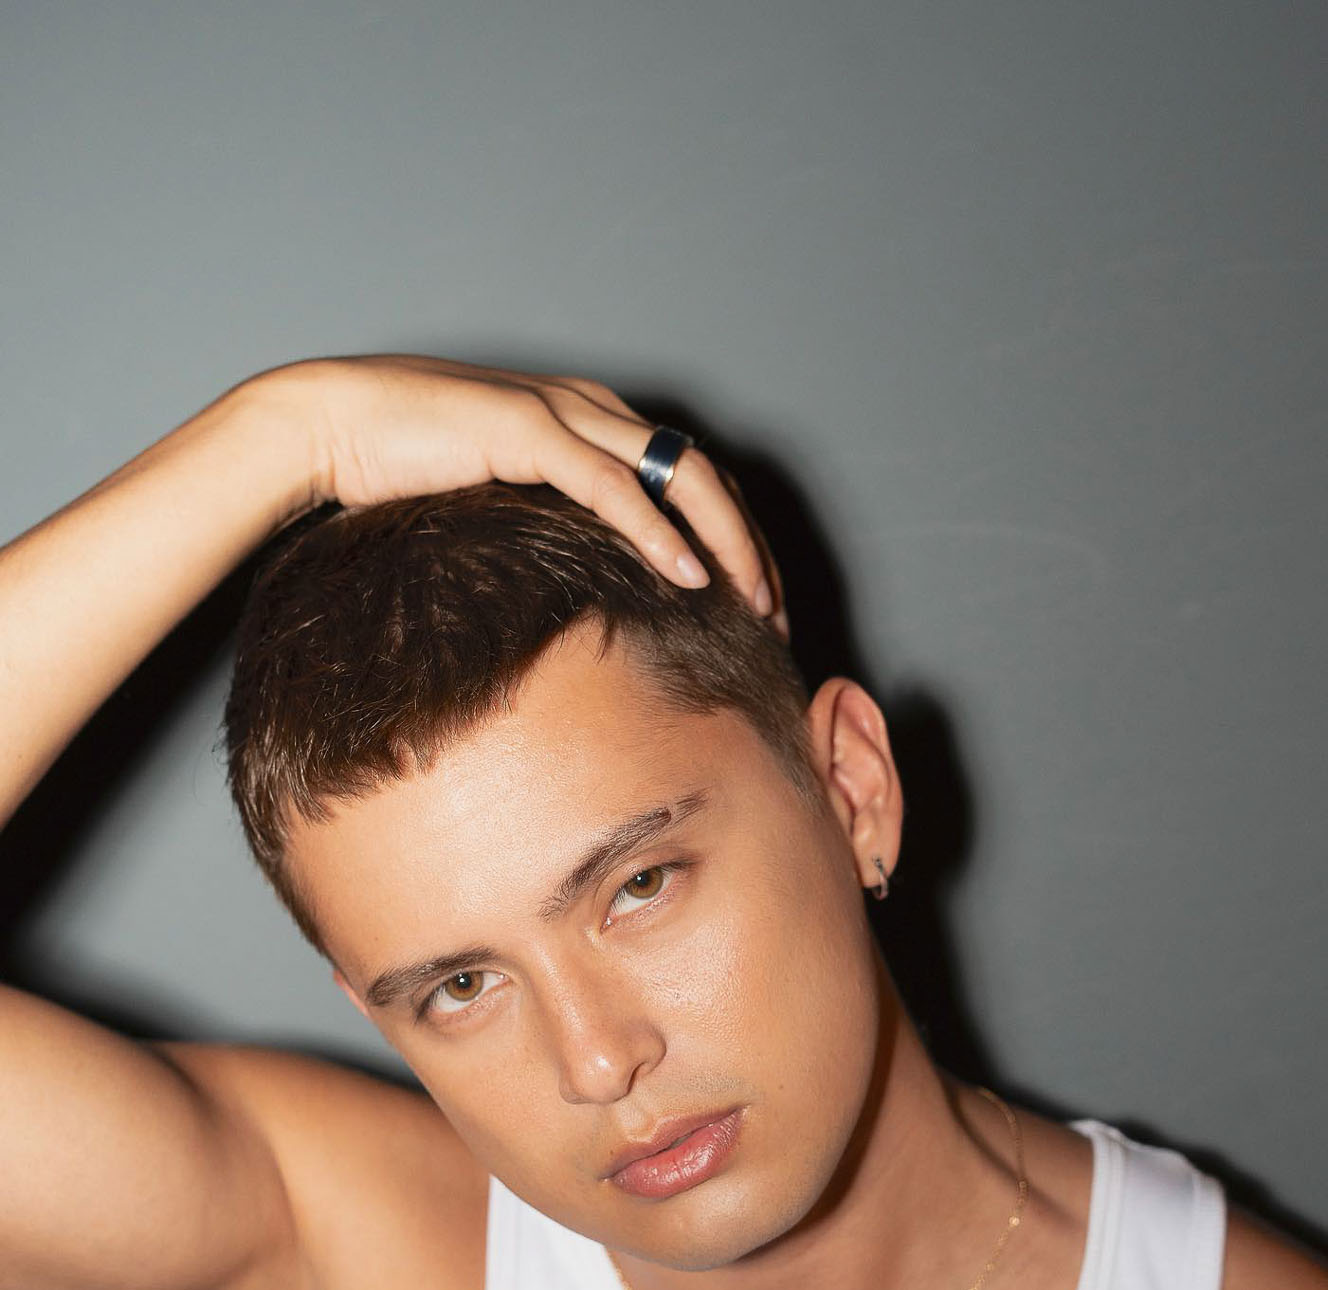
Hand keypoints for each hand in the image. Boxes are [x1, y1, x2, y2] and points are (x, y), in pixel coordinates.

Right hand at [257, 354, 785, 631]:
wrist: (327, 426)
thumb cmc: (402, 472)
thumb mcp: (499, 506)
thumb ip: (547, 529)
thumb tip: (578, 594)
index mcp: (591, 422)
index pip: (691, 480)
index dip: (734, 540)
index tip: (753, 604)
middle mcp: (591, 408)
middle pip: (705, 476)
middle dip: (750, 548)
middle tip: (773, 615)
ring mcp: (563, 413)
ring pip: (680, 475)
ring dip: (726, 543)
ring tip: (751, 602)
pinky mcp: (528, 430)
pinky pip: (614, 487)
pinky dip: (659, 534)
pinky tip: (688, 577)